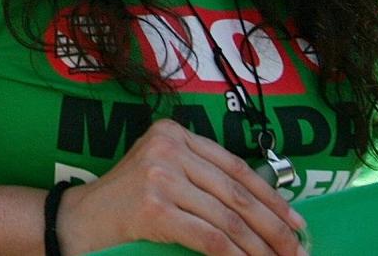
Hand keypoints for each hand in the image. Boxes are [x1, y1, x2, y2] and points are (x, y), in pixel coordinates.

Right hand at [54, 120, 305, 255]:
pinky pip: (210, 236)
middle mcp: (168, 148)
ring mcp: (160, 176)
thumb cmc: (127, 204)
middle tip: (298, 252)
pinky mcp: (155, 207)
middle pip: (237, 193)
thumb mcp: (164, 175)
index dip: (272, 198)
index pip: (236, 167)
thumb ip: (202, 179)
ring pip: (228, 217)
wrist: (79, 221)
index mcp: (174, 133)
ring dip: (260, 247)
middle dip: (273, 227)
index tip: (297, 223)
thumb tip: (263, 212)